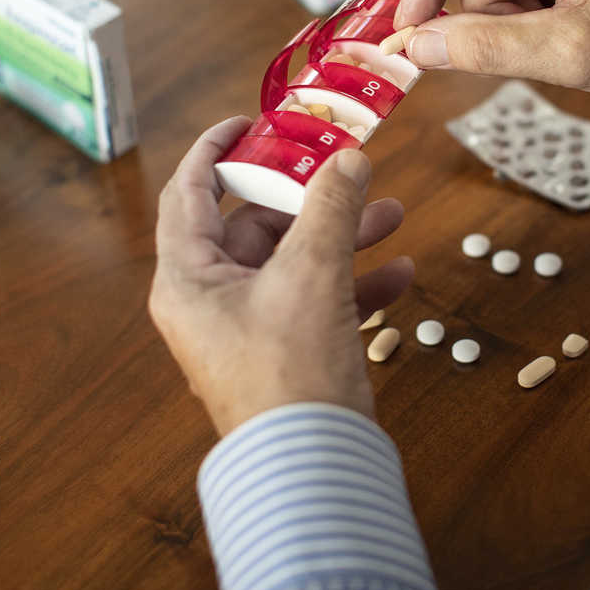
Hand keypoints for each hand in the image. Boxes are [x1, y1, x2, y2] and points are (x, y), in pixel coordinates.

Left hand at [149, 116, 414, 434]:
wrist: (313, 467)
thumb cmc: (290, 374)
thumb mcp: (311, 274)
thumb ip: (330, 208)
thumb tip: (348, 160)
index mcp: (189, 278)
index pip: (189, 192)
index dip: (216, 150)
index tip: (249, 122)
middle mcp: (211, 300)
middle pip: (255, 225)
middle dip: (310, 198)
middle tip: (346, 170)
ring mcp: (249, 327)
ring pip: (293, 262)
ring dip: (341, 237)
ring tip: (392, 216)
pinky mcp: (285, 350)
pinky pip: (315, 300)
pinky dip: (352, 283)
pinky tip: (400, 274)